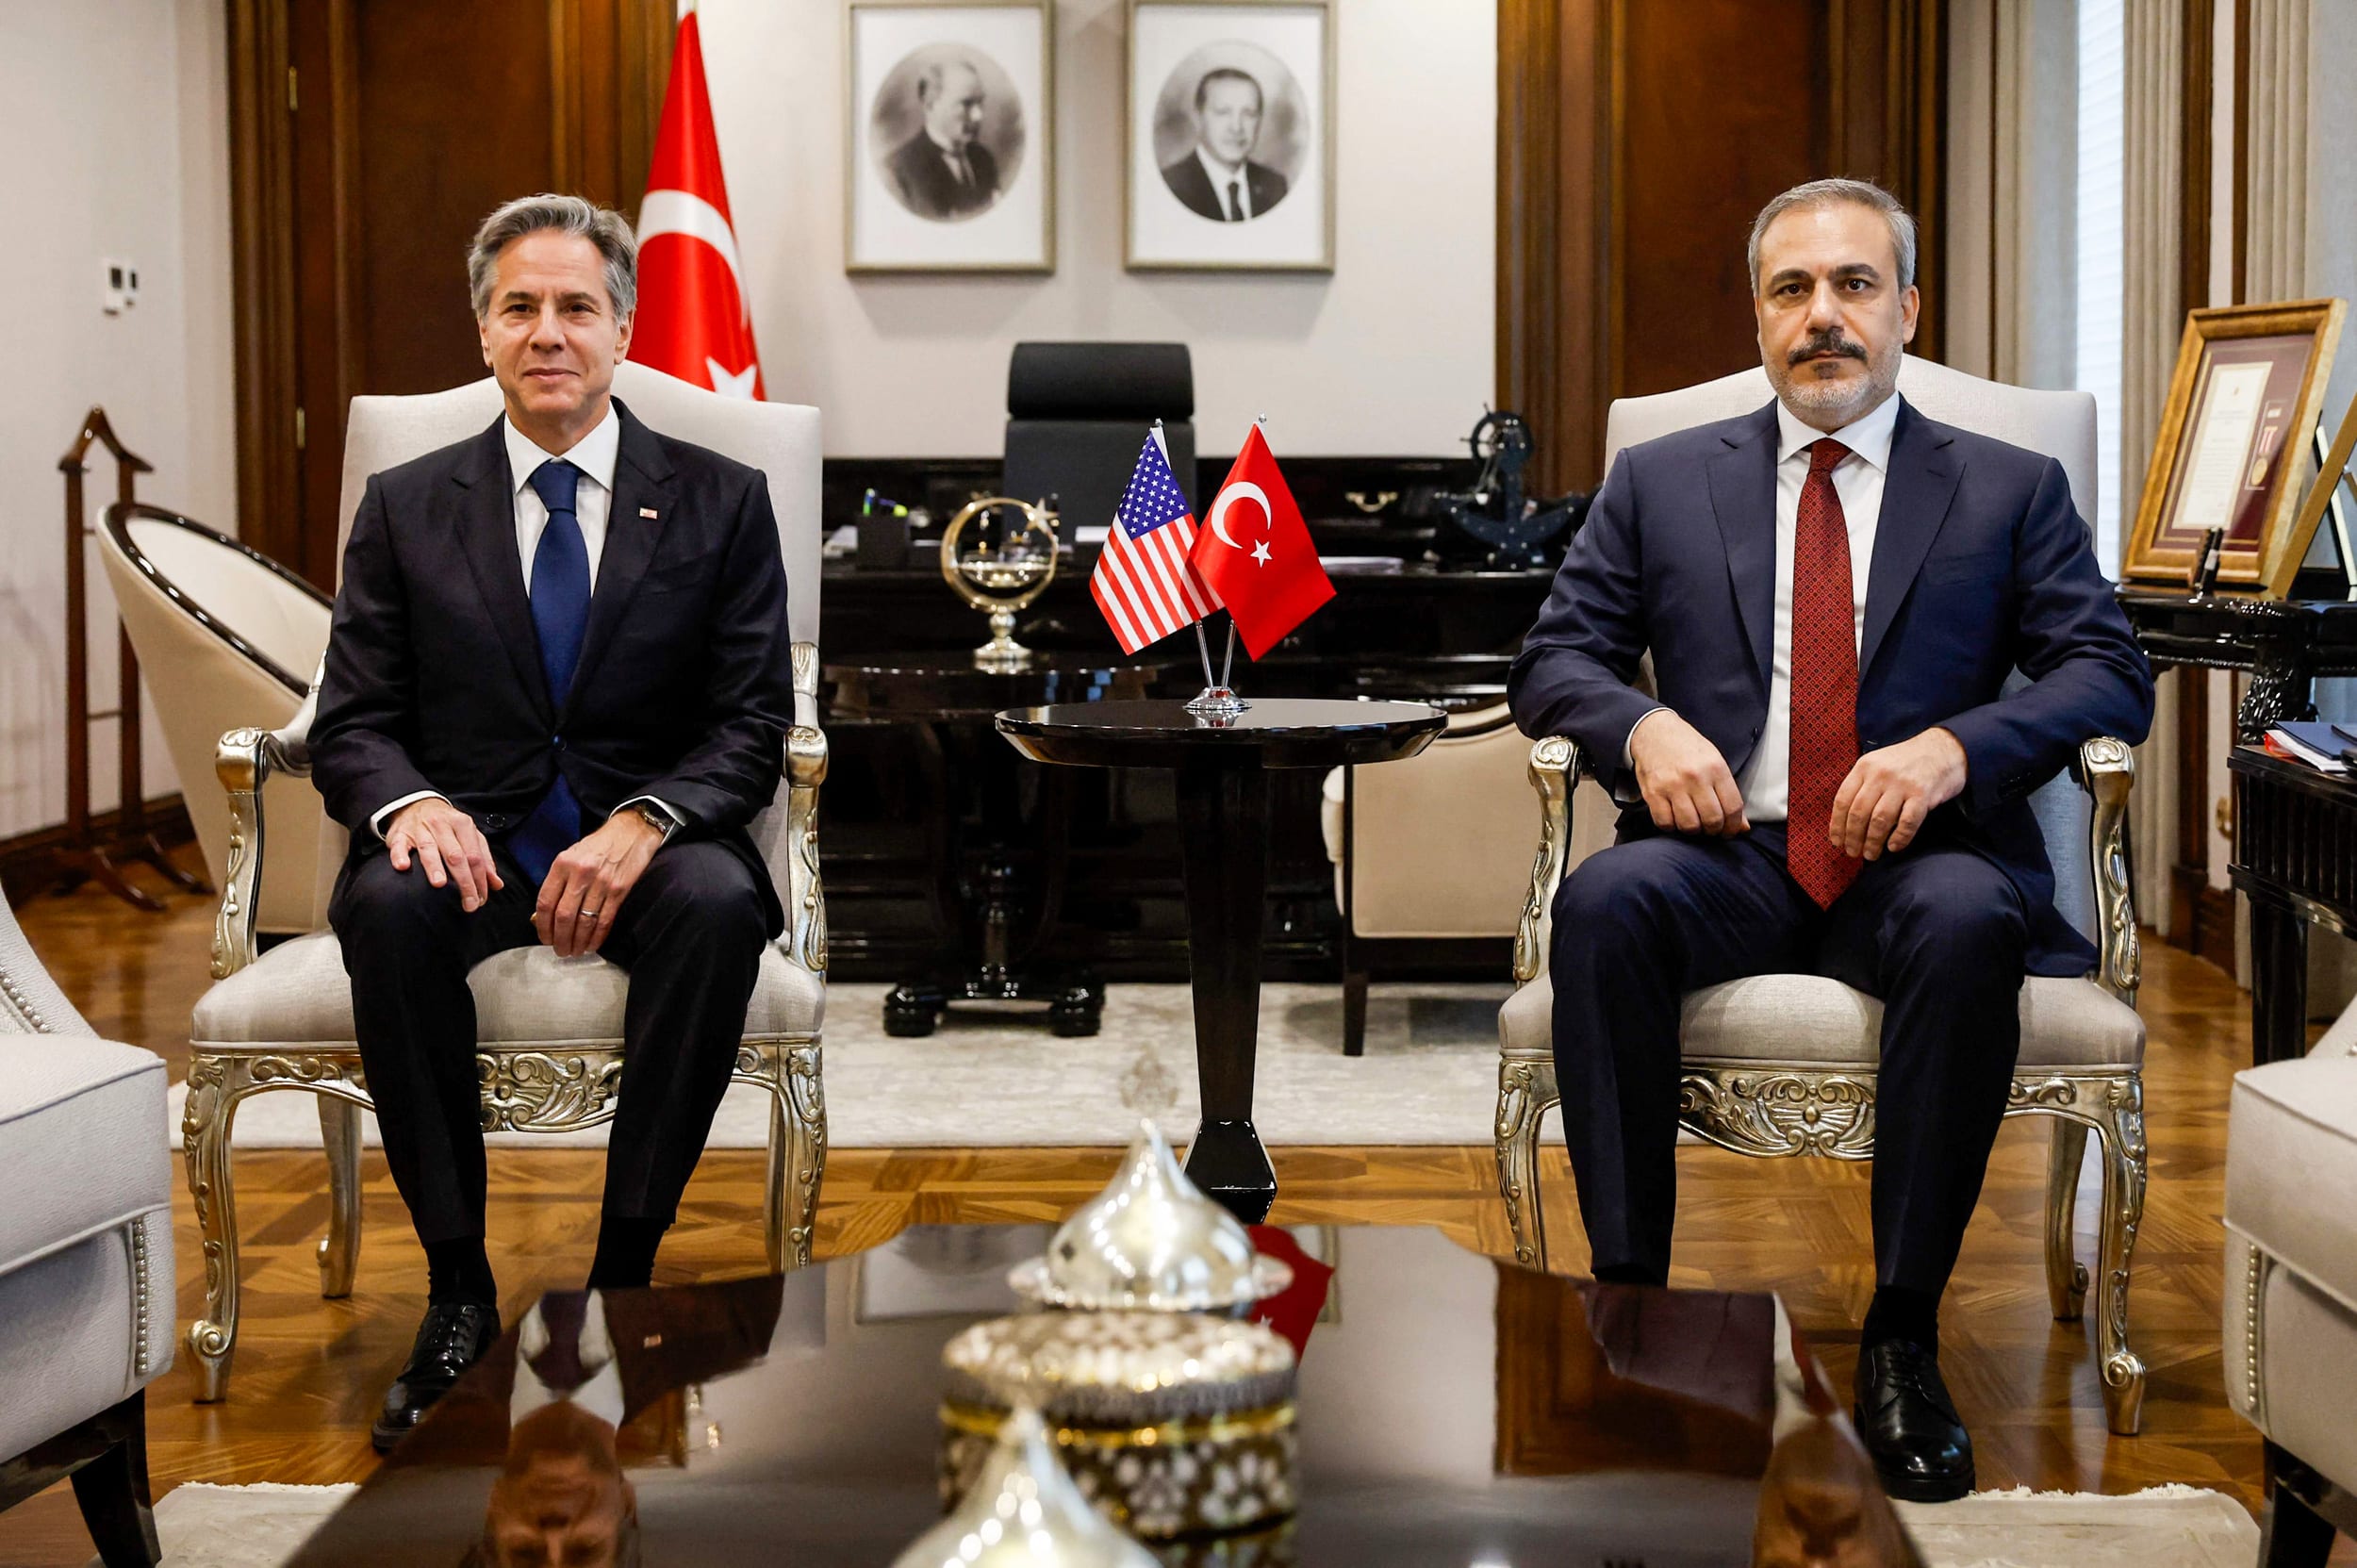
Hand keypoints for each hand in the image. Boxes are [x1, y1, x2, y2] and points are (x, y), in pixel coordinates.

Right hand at [386, 798, 502, 911]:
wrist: (417, 804)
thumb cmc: (448, 826)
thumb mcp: (469, 836)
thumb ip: (484, 859)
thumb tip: (496, 884)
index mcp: (463, 824)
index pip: (475, 855)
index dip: (480, 879)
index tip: (480, 900)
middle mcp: (442, 824)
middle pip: (455, 855)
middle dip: (464, 881)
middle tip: (468, 903)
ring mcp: (419, 828)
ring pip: (429, 848)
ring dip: (434, 866)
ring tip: (439, 884)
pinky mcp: (399, 834)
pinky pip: (399, 845)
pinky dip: (400, 855)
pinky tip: (403, 866)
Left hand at [534, 811, 665, 957]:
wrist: (632, 831)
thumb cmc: (599, 844)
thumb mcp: (572, 855)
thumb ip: (559, 880)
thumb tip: (545, 913)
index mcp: (563, 864)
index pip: (546, 901)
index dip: (542, 925)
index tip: (544, 938)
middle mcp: (581, 873)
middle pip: (564, 916)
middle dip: (559, 939)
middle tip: (559, 950)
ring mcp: (602, 883)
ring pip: (584, 922)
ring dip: (577, 942)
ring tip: (574, 951)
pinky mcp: (620, 890)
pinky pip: (605, 920)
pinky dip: (597, 937)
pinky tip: (591, 945)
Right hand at [1629, 710, 1749, 836]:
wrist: (1654, 731)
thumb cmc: (1686, 748)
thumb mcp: (1714, 762)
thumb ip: (1728, 793)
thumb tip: (1741, 826)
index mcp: (1715, 767)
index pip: (1732, 807)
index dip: (1733, 826)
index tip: (1730, 831)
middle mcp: (1695, 777)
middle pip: (1712, 820)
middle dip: (1714, 830)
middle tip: (1711, 829)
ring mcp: (1672, 785)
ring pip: (1689, 825)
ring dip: (1693, 830)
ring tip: (1692, 822)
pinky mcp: (1652, 793)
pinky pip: (1665, 823)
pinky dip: (1671, 826)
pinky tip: (1674, 818)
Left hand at [1830, 728, 1967, 859]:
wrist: (1944, 748)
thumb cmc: (1907, 762)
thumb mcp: (1878, 763)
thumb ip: (1862, 785)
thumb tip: (1845, 822)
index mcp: (1865, 766)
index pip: (1843, 800)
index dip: (1837, 825)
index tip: (1837, 842)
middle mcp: (1881, 774)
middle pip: (1859, 813)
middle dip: (1853, 838)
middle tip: (1853, 853)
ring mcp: (1902, 784)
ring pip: (1880, 820)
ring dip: (1873, 842)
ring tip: (1870, 855)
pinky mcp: (1923, 794)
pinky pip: (1907, 822)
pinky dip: (1899, 838)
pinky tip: (1893, 847)